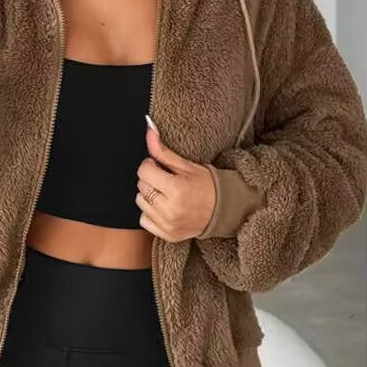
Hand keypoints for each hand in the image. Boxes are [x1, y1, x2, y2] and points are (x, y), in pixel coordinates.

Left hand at [135, 120, 216, 241]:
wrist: (225, 210)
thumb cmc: (208, 185)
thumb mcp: (188, 166)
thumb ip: (164, 152)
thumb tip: (149, 132)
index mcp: (177, 189)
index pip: (144, 172)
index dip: (150, 165)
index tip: (158, 165)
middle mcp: (170, 209)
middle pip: (142, 187)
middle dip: (150, 179)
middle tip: (164, 178)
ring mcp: (168, 224)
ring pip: (141, 202)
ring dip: (149, 195)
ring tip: (165, 193)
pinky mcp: (167, 235)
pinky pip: (144, 220)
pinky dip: (150, 212)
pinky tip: (163, 207)